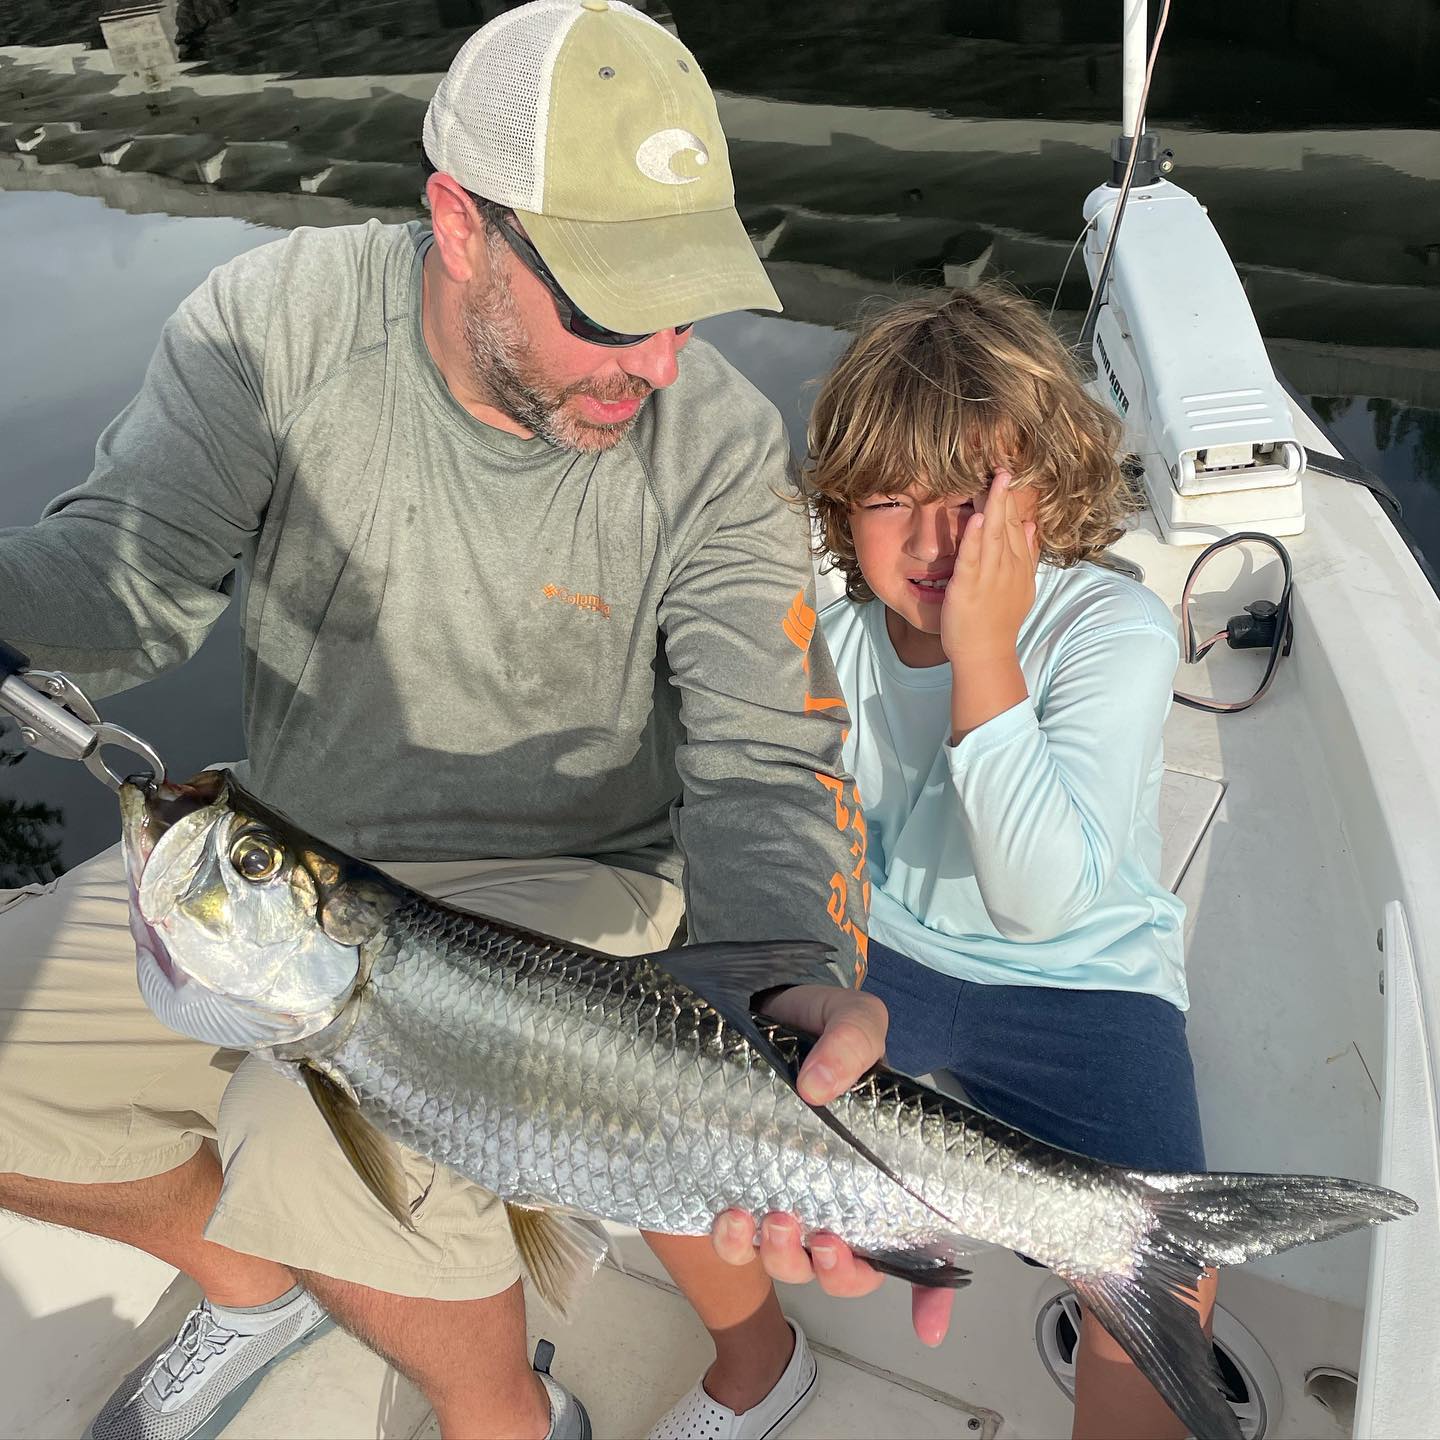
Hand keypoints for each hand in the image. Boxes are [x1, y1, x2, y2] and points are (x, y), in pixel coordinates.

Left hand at [708, 984, 956, 1346]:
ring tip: (769, 1219)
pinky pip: (735, 1240)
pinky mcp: (736, 1189)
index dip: (931, 1294)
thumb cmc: (815, 1023)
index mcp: (879, 1168)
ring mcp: (785, 1196)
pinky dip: (732, 1243)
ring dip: (784, 1259)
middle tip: (822, 1239)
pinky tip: (728, 1217)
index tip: (927, 1329)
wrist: (752, 1010)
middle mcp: (836, 1194)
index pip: (919, 1243)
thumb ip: (853, 1042)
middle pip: (850, 1269)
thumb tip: (818, 1087)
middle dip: (839, 1273)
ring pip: (793, 1264)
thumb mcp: (852, 1018)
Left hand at [939, 470, 1038, 665]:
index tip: (1007, 474)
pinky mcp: (969, 585)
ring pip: (992, 534)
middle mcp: (1007, 566)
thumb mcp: (1021, 585)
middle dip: (1005, 494)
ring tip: (996, 480)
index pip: (1015, 523)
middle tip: (1001, 466)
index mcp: (1018, 563)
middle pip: (1006, 523)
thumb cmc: (998, 621)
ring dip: (993, 506)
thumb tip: (1031, 525)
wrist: (986, 653)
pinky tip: (975, 517)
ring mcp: (989, 575)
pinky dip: (974, 537)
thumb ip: (1026, 554)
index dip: (1010, 498)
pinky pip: (972, 557)